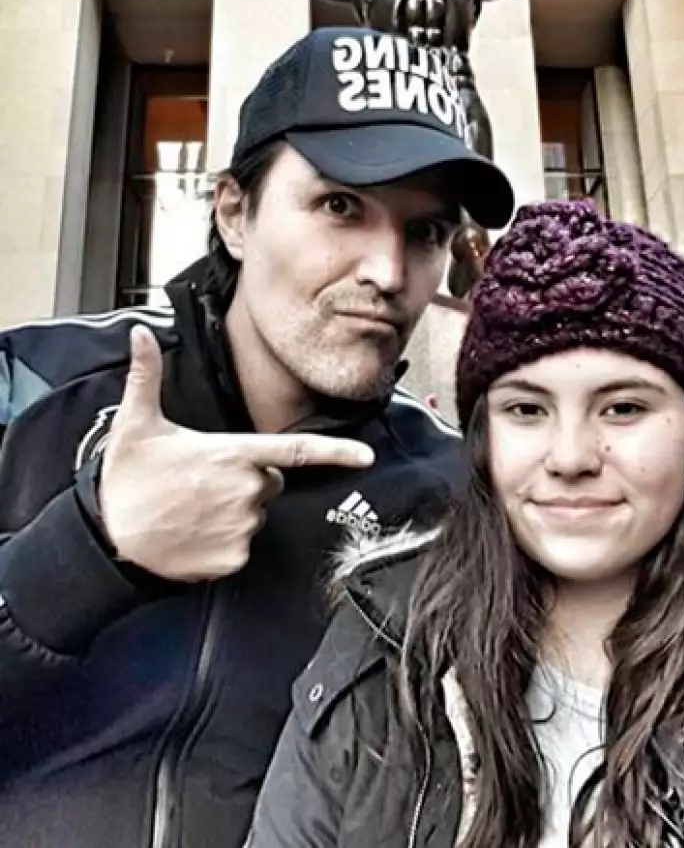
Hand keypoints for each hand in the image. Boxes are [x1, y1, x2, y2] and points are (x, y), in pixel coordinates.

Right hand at [98, 326, 374, 582]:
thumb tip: (139, 335)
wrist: (105, 538)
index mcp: (233, 454)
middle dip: (248, 480)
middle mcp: (246, 489)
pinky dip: (225, 543)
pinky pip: (244, 546)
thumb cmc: (126, 480)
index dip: (338, 453)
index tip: (368, 456)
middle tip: (204, 482)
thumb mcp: (136, 423)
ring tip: (194, 508)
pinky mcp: (233, 558)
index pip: (298, 451)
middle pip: (269, 481)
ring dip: (235, 512)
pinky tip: (195, 534)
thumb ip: (146, 376)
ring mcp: (242, 526)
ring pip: (256, 514)